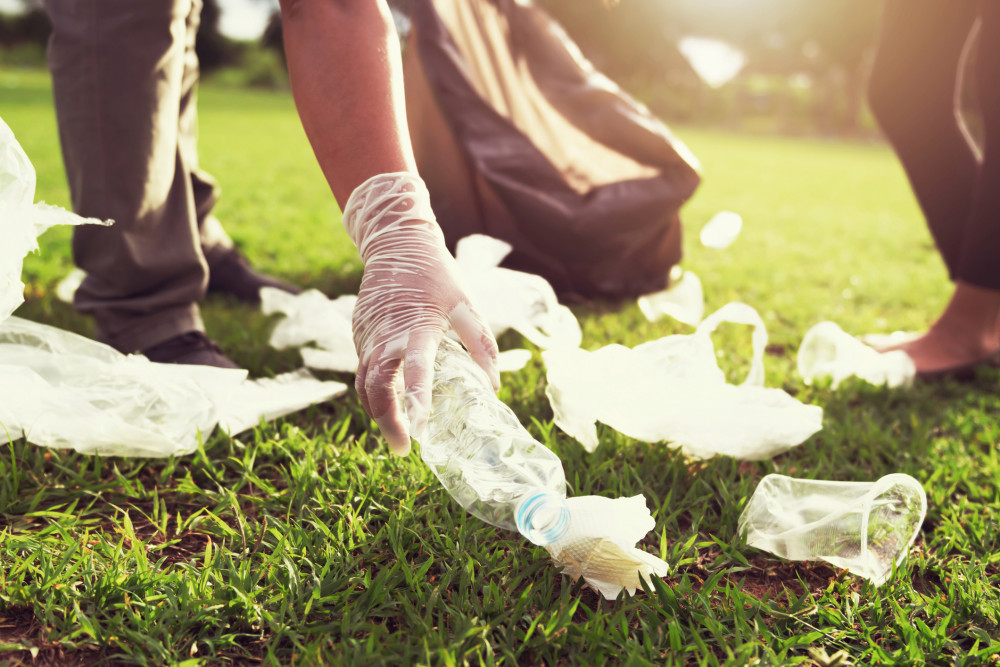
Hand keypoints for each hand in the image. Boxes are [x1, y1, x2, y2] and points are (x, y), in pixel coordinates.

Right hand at [344, 173, 499, 454]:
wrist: (396, 243)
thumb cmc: (437, 274)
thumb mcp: (466, 304)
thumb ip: (481, 345)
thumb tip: (493, 385)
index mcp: (415, 326)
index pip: (414, 368)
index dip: (416, 399)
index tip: (420, 430)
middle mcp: (385, 334)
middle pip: (377, 386)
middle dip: (387, 421)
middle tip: (403, 448)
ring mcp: (367, 334)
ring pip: (365, 383)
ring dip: (378, 411)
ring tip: (398, 435)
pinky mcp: (359, 333)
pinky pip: (363, 369)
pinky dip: (374, 391)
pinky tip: (390, 404)